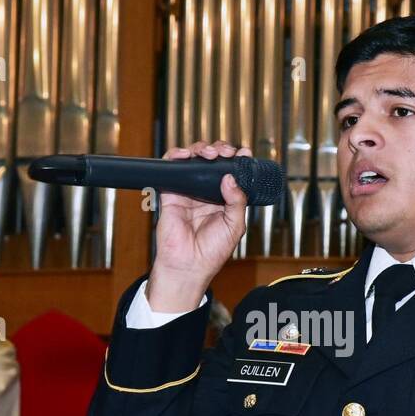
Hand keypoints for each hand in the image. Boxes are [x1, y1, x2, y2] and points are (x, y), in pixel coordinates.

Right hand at [146, 140, 250, 312]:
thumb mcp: (234, 226)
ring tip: (209, 153)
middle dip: (219, 150)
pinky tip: (185, 155)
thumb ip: (237, 201)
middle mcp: (207, 193)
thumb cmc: (211, 252)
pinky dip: (176, 156)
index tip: (244, 153)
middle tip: (224, 152)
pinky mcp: (171, 193)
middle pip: (212, 162)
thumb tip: (230, 178)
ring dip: (201, 149)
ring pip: (193, 160)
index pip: (231, 173)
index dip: (237, 160)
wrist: (188, 265)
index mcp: (224, 200)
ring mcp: (189, 191)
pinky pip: (171, 168)